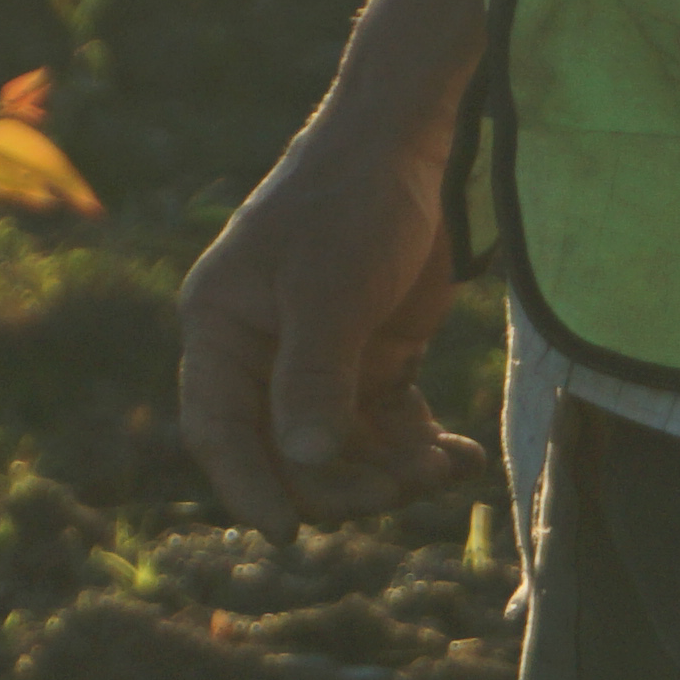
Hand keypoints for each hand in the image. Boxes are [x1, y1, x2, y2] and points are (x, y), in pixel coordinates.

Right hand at [170, 103, 468, 524]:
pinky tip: (461, 460)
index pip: (219, 429)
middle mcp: (262, 356)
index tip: (284, 534)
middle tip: (396, 489)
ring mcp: (320, 363)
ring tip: (441, 467)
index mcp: (222, 329)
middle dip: (339, 483)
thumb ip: (315, 379)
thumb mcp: (328, 290)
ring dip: (389, 473)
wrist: (413, 146)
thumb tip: (308, 464)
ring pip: (342, 454)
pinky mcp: (374, 362)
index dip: (246, 485)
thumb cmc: (350, 203)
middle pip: (285, 455)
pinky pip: (390, 432)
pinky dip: (423, 453)